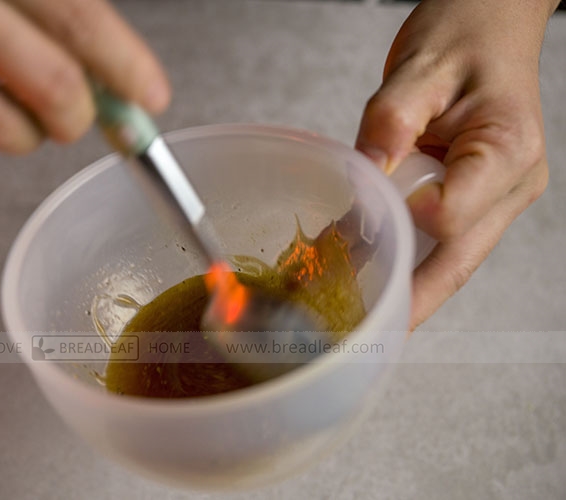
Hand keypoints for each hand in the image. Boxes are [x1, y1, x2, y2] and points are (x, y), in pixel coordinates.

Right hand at [0, 0, 170, 152]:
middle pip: (55, 90)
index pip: (82, 23)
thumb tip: (120, 80)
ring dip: (30, 129)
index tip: (151, 97)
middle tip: (78, 114)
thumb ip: (62, 13)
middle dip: (80, 116)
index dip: (127, 69)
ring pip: (9, 132)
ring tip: (12, 95)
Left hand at [355, 0, 557, 329]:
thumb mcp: (420, 68)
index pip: (453, 214)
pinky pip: (442, 241)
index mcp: (505, 148)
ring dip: (408, 286)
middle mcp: (510, 183)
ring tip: (363, 312)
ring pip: (452, 260)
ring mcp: (496, 196)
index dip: (406, 227)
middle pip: (459, 260)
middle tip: (370, 333)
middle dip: (413, 299)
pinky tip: (371, 271)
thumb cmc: (466, 35)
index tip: (367, 224)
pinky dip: (408, 259)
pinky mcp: (476, 197)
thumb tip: (365, 174)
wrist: (489, 25)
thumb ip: (391, 121)